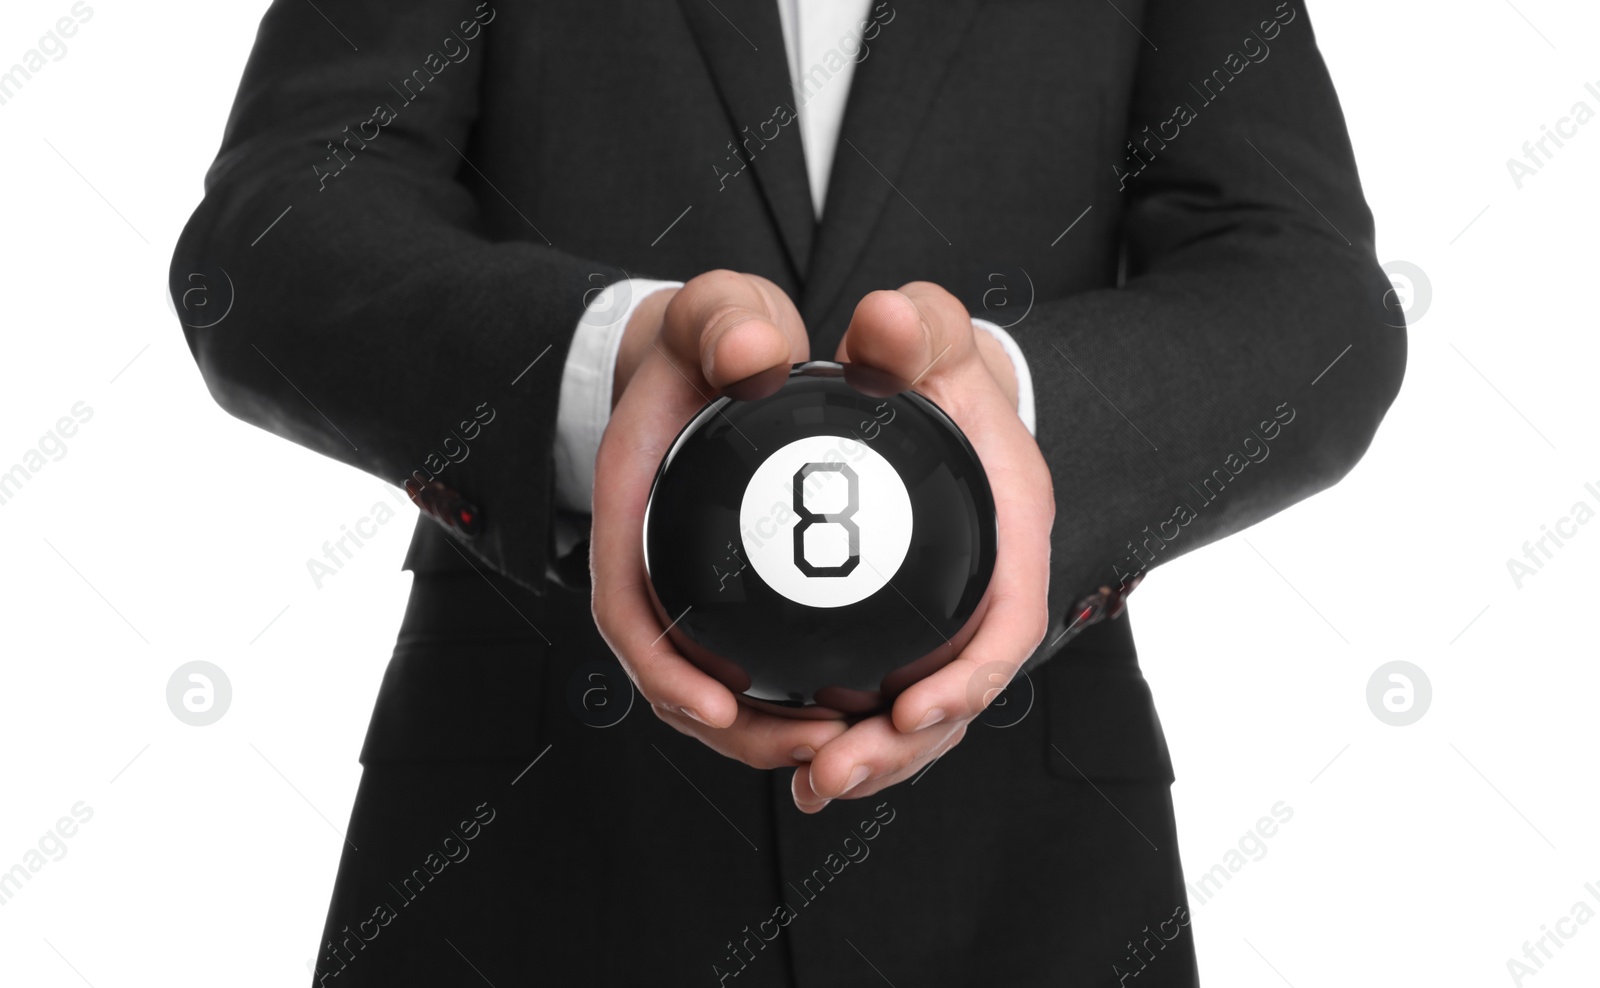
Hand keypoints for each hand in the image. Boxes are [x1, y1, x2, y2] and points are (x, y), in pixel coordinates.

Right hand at [591, 271, 851, 767]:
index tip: (716, 707)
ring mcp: (689, 583)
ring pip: (711, 687)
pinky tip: (850, 712)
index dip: (662, 667)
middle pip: (670, 673)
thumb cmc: (711, 335)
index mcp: (634, 503)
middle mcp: (652, 557)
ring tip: (841, 750)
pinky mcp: (727, 595)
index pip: (625, 603)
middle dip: (733, 731)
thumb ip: (728, 321)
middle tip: (816, 750)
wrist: (714, 349)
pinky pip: (748, 666)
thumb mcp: (717, 310)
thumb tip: (753, 353)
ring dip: (767, 733)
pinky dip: (787, 701)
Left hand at [791, 282, 1053, 811]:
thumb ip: (914, 324)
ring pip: (919, 712)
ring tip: (807, 783)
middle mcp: (983, 581)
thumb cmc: (928, 357)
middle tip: (828, 772)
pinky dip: (844, 735)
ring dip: (870, 760)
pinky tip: (791, 756)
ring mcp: (942, 611)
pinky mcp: (902, 625)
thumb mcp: (927, 328)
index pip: (1009, 619)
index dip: (969, 678)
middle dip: (903, 747)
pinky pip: (883, 696)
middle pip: (960, 692)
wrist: (912, 376)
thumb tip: (883, 320)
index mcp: (1009, 522)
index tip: (911, 711)